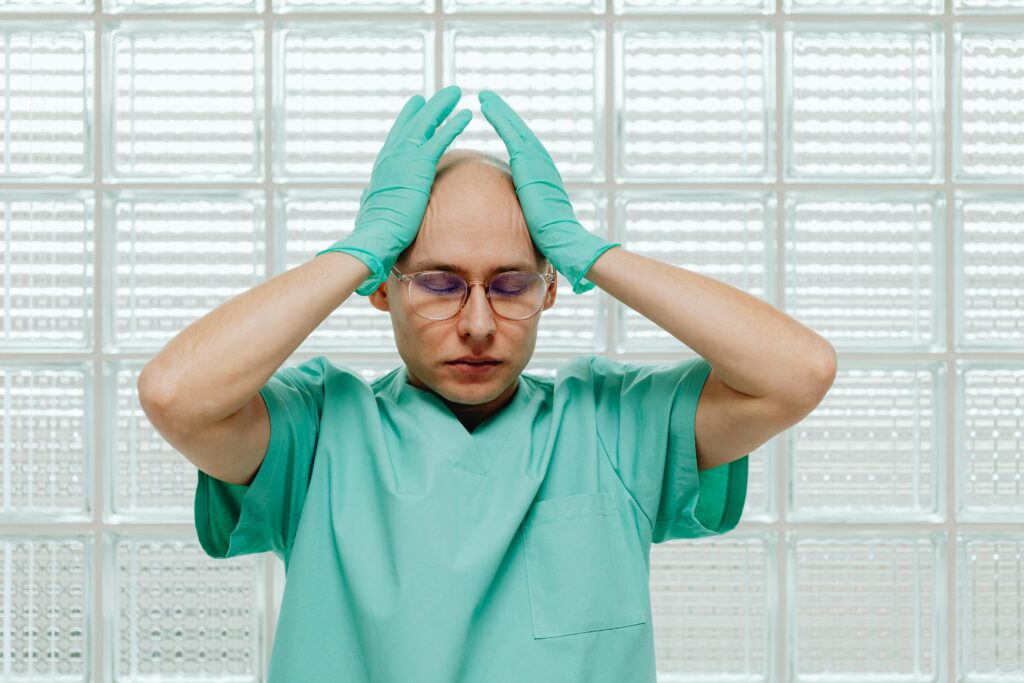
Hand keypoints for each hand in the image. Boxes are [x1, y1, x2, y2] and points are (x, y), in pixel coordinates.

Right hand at [316, 86, 471, 295]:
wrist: (376, 237)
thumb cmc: (375, 233)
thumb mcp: (374, 211)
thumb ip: (377, 201)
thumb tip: (372, 205)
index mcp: (383, 168)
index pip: (397, 137)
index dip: (407, 120)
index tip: (416, 106)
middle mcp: (391, 157)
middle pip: (411, 123)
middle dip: (427, 107)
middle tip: (439, 94)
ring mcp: (404, 158)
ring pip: (425, 124)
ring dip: (442, 106)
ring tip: (456, 93)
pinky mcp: (418, 165)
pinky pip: (439, 138)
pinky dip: (452, 124)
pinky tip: (466, 114)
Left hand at [477, 90, 618, 294]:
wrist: (563, 238)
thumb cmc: (550, 239)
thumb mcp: (535, 220)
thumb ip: (526, 213)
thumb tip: (519, 223)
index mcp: (541, 176)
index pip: (524, 149)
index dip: (512, 133)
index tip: (499, 122)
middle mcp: (542, 164)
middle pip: (520, 132)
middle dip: (504, 115)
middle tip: (488, 99)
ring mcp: (537, 160)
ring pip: (515, 128)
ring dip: (499, 111)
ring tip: (484, 97)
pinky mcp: (529, 162)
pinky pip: (511, 133)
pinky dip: (499, 117)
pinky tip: (485, 105)